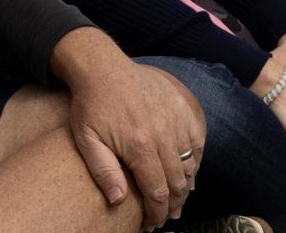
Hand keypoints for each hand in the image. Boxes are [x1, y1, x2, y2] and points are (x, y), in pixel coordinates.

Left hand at [58, 31, 203, 229]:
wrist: (103, 68)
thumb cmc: (91, 106)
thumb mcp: (87, 141)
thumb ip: (104, 172)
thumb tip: (119, 201)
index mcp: (139, 145)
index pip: (157, 191)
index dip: (157, 213)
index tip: (153, 224)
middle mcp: (163, 133)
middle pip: (177, 181)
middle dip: (174, 205)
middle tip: (168, 217)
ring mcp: (176, 118)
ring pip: (191, 163)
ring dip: (186, 185)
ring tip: (179, 200)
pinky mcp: (183, 106)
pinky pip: (198, 140)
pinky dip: (197, 159)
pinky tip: (190, 171)